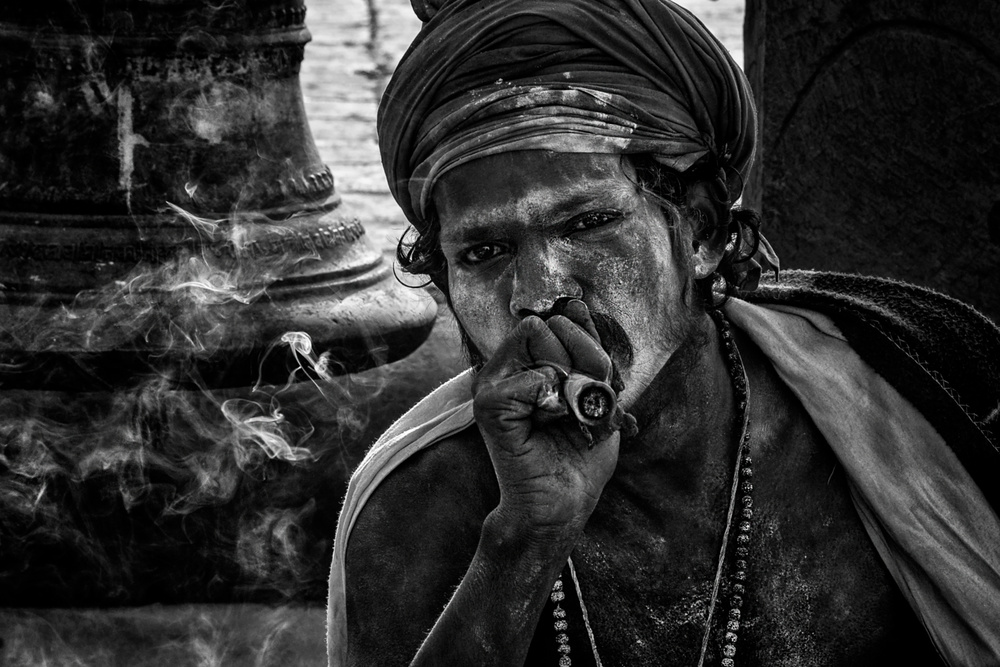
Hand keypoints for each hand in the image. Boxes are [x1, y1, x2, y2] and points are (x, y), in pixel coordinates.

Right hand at [471, 300, 621, 543]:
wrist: (563, 504)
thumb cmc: (580, 455)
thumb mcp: (596, 393)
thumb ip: (587, 352)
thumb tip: (578, 307)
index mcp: (526, 362)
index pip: (559, 320)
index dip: (587, 347)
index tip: (593, 386)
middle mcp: (504, 367)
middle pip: (548, 322)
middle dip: (581, 358)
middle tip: (582, 402)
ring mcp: (491, 383)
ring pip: (537, 335)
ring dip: (569, 379)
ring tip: (567, 415)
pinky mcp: (488, 406)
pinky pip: (533, 378)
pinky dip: (554, 401)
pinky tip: (550, 425)